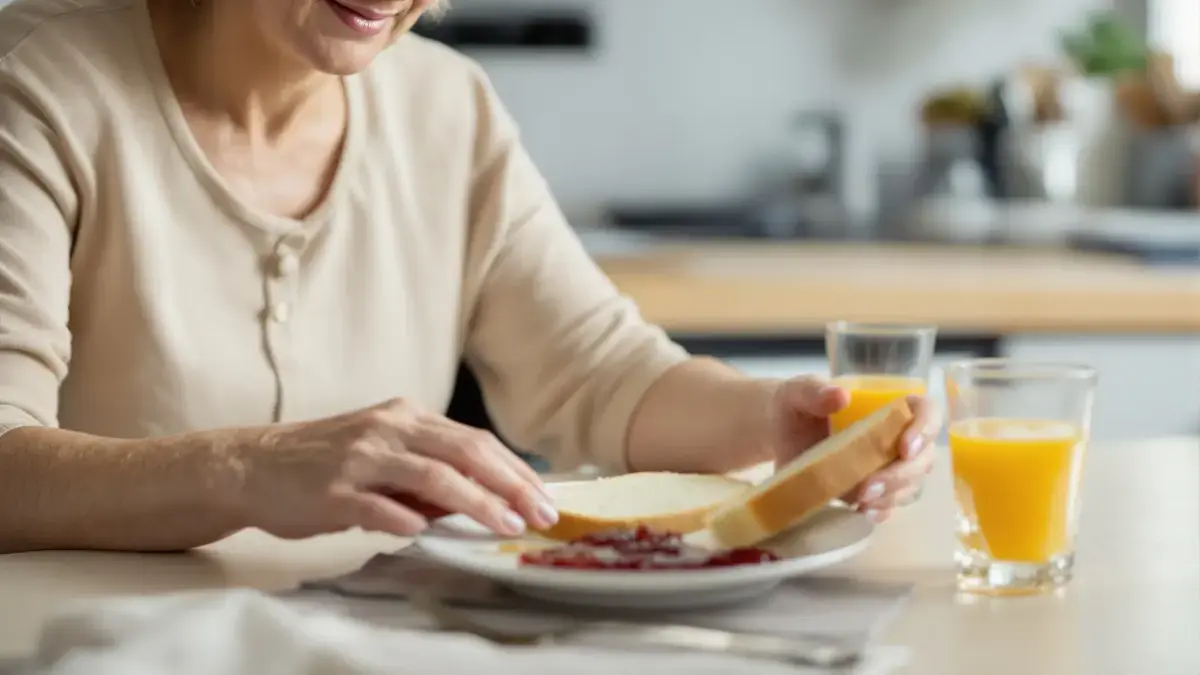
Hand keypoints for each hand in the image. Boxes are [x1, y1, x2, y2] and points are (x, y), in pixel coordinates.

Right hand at [233, 398, 558, 539]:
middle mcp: (388, 428)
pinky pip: (377, 504)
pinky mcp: (331, 489)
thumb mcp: (383, 455)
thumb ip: (428, 473)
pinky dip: (405, 517)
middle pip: (466, 452)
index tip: (545, 496)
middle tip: (542, 513)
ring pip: (433, 475)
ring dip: (477, 502)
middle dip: (511, 484)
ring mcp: (360, 457)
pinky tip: (426, 531)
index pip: (475, 440)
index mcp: (406, 417)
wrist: (251, 465)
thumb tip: (480, 500)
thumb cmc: (323, 464)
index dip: (515, 469)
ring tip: (506, 525)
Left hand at [770, 377, 941, 523]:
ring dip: (891, 496)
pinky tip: (865, 514)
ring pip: (910, 484)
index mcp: (885, 405)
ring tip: (860, 502)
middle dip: (901, 475)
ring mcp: (885, 466)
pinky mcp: (870, 489)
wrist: (778, 435)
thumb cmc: (794, 406)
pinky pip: (889, 504)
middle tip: (868, 488)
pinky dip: (881, 511)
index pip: (925, 412)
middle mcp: (894, 436)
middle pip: (922, 457)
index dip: (925, 430)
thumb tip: (840, 396)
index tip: (905, 449)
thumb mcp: (797, 392)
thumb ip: (814, 391)